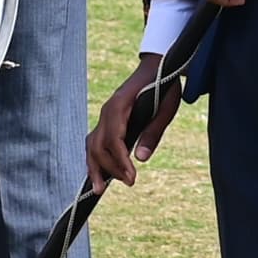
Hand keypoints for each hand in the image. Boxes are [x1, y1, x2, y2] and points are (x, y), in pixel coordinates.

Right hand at [87, 63, 181, 184]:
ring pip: (92, 146)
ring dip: (95, 168)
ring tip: (99, 190)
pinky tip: (100, 175)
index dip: (121, 161)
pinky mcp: (106, 120)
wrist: (156, 67)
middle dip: (110, 168)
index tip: (132, 178)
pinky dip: (96, 159)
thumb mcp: (166, 108)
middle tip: (129, 183)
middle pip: (98, 146)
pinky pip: (95, 142)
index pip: (113, 139)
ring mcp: (104, 116)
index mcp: (120, 106)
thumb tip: (140, 158)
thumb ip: (153, 132)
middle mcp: (107, 111)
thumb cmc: (163, 86)